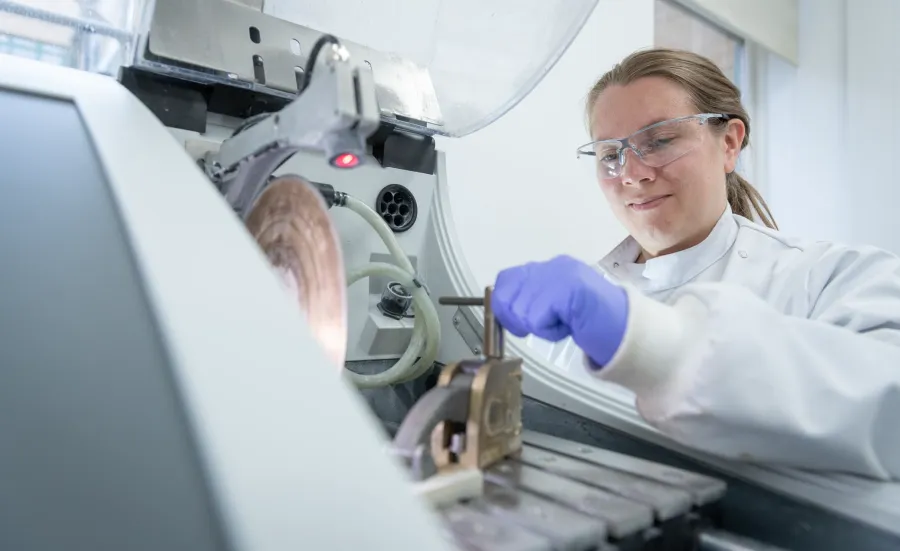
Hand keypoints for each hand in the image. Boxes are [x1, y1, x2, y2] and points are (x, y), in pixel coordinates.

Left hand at [492, 255, 628, 366]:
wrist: (627, 330)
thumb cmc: (593, 322)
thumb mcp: (556, 305)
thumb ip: (532, 299)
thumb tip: (499, 307)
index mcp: (550, 268)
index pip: (505, 280)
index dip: (505, 306)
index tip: (521, 323)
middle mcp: (554, 266)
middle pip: (506, 296)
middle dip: (519, 320)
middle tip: (546, 325)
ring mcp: (562, 275)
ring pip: (520, 310)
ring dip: (539, 327)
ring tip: (563, 323)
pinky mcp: (568, 289)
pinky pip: (537, 319)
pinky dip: (550, 331)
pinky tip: (569, 327)